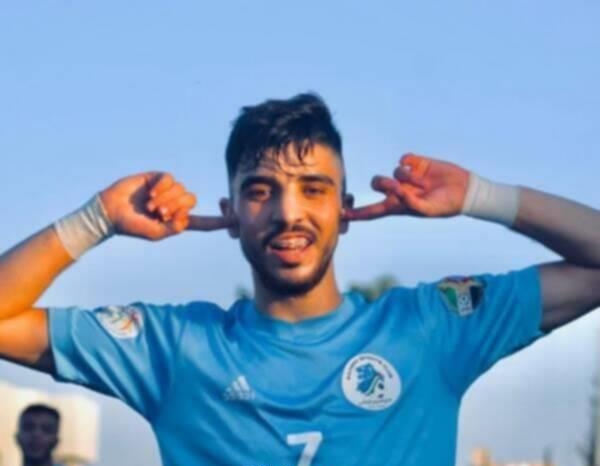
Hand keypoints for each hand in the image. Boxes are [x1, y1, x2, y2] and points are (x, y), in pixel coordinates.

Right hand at [99, 172, 232, 239]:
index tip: (235, 219)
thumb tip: (186, 219)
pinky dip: (162, 186)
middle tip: (158, 212)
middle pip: (190, 201)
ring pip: (181, 189)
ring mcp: (167, 191)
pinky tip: (150, 192)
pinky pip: (170, 178)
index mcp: (177, 221)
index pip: (202, 222)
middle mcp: (175, 205)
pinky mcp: (158, 178)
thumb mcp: (155, 234)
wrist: (111, 211)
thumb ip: (172, 229)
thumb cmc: (132, 226)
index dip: (218, 221)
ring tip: (149, 205)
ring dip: (165, 198)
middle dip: (175, 206)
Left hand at [343, 153, 470, 220]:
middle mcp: (399, 191)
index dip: (356, 213)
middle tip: (396, 186)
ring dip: (408, 178)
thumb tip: (396, 192)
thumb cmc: (446, 206)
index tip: (340, 213)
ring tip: (424, 184)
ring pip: (393, 171)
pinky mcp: (417, 163)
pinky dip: (411, 163)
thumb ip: (410, 203)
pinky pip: (404, 159)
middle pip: (377, 184)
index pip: (372, 211)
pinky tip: (420, 167)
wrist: (465, 190)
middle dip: (383, 184)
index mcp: (398, 206)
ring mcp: (407, 177)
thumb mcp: (428, 210)